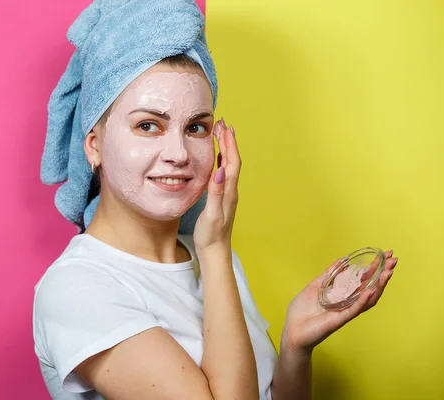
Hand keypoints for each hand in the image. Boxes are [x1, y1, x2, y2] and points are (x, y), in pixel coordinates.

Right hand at [193, 119, 240, 253]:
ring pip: (228, 166)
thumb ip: (216, 193)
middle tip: (221, 123)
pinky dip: (220, 161)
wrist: (215, 252)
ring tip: (219, 135)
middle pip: (231, 161)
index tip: (225, 127)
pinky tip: (216, 160)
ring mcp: (227, 194)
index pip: (231, 162)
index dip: (230, 144)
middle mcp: (231, 190)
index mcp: (229, 191)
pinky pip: (222, 175)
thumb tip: (219, 171)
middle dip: (228, 141)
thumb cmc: (212, 235)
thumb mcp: (212, 214)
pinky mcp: (221, 199)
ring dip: (225, 149)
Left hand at [281, 250, 398, 355]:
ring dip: (378, 286)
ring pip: (367, 299)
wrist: (292, 330)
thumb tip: (342, 260)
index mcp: (343, 294)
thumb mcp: (315, 287)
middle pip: (370, 287)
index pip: (363, 279)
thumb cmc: (302, 311)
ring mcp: (345, 311)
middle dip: (382, 273)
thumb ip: (328, 275)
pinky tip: (370, 290)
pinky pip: (354, 310)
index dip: (374, 267)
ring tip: (387, 273)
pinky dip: (362, 300)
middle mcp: (348, 302)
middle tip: (394, 260)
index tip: (385, 255)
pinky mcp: (339, 319)